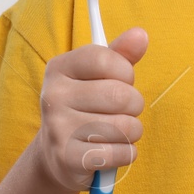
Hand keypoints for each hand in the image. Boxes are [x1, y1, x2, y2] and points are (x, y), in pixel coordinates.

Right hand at [27, 27, 147, 191]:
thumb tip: (141, 35)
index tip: (122, 80)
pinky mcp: (68, 158)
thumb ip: (121, 54)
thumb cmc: (87, 107)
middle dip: (134, 105)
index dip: (125, 72)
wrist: (58, 155)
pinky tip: (114, 150)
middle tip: (125, 111)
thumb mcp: (99, 76)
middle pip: (120, 95)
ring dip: (133, 131)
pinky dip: (127, 153)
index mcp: (59, 68)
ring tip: (119, 131)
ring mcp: (58, 128)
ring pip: (124, 126)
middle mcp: (53, 96)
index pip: (106, 59)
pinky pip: (119, 152)